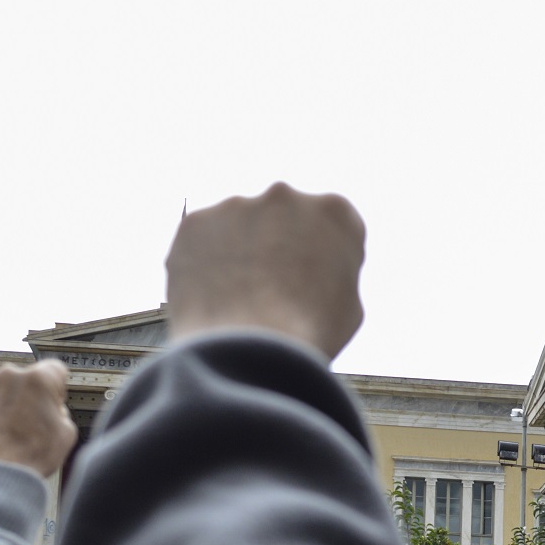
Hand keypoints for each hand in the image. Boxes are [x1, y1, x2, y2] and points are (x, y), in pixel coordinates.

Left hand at [0, 361, 77, 476]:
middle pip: (28, 379)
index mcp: (38, 379)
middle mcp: (9, 376)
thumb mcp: (67, 433)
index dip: (59, 389)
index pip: (56, 369)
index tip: (56, 403)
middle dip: (32, 396)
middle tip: (35, 422)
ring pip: (5, 390)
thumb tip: (52, 410)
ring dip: (11, 404)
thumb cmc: (30, 456)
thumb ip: (61, 412)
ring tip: (14, 433)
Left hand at [163, 182, 365, 360]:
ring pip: (238, 228)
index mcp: (335, 211)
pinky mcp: (195, 222)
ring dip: (239, 254)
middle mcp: (285, 195)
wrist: (247, 350)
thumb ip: (334, 271)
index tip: (310, 284)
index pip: (329, 227)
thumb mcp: (348, 305)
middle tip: (269, 292)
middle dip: (277, 245)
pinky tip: (213, 298)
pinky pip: (202, 241)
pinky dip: (205, 264)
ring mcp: (236, 205)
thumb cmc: (308, 336)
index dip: (320, 258)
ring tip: (238, 301)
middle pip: (281, 218)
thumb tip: (315, 270)